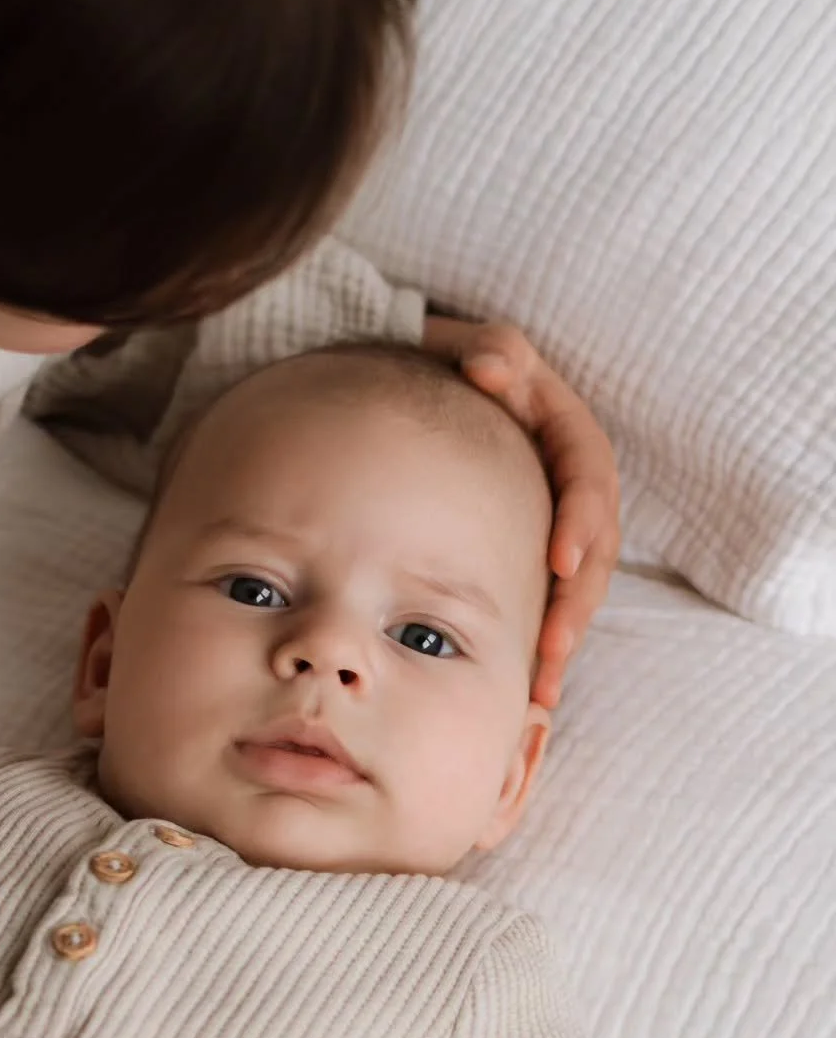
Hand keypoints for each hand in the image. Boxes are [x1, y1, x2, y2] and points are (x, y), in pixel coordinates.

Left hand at [423, 316, 620, 708]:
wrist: (442, 392)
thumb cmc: (459, 368)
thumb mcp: (481, 347)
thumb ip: (492, 350)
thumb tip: (490, 367)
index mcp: (570, 440)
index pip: (586, 483)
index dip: (578, 524)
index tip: (559, 564)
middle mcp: (577, 489)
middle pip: (594, 553)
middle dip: (575, 606)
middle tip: (551, 651)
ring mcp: (563, 527)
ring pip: (578, 591)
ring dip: (564, 640)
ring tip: (543, 688)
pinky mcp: (544, 557)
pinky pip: (554, 605)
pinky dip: (545, 644)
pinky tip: (532, 690)